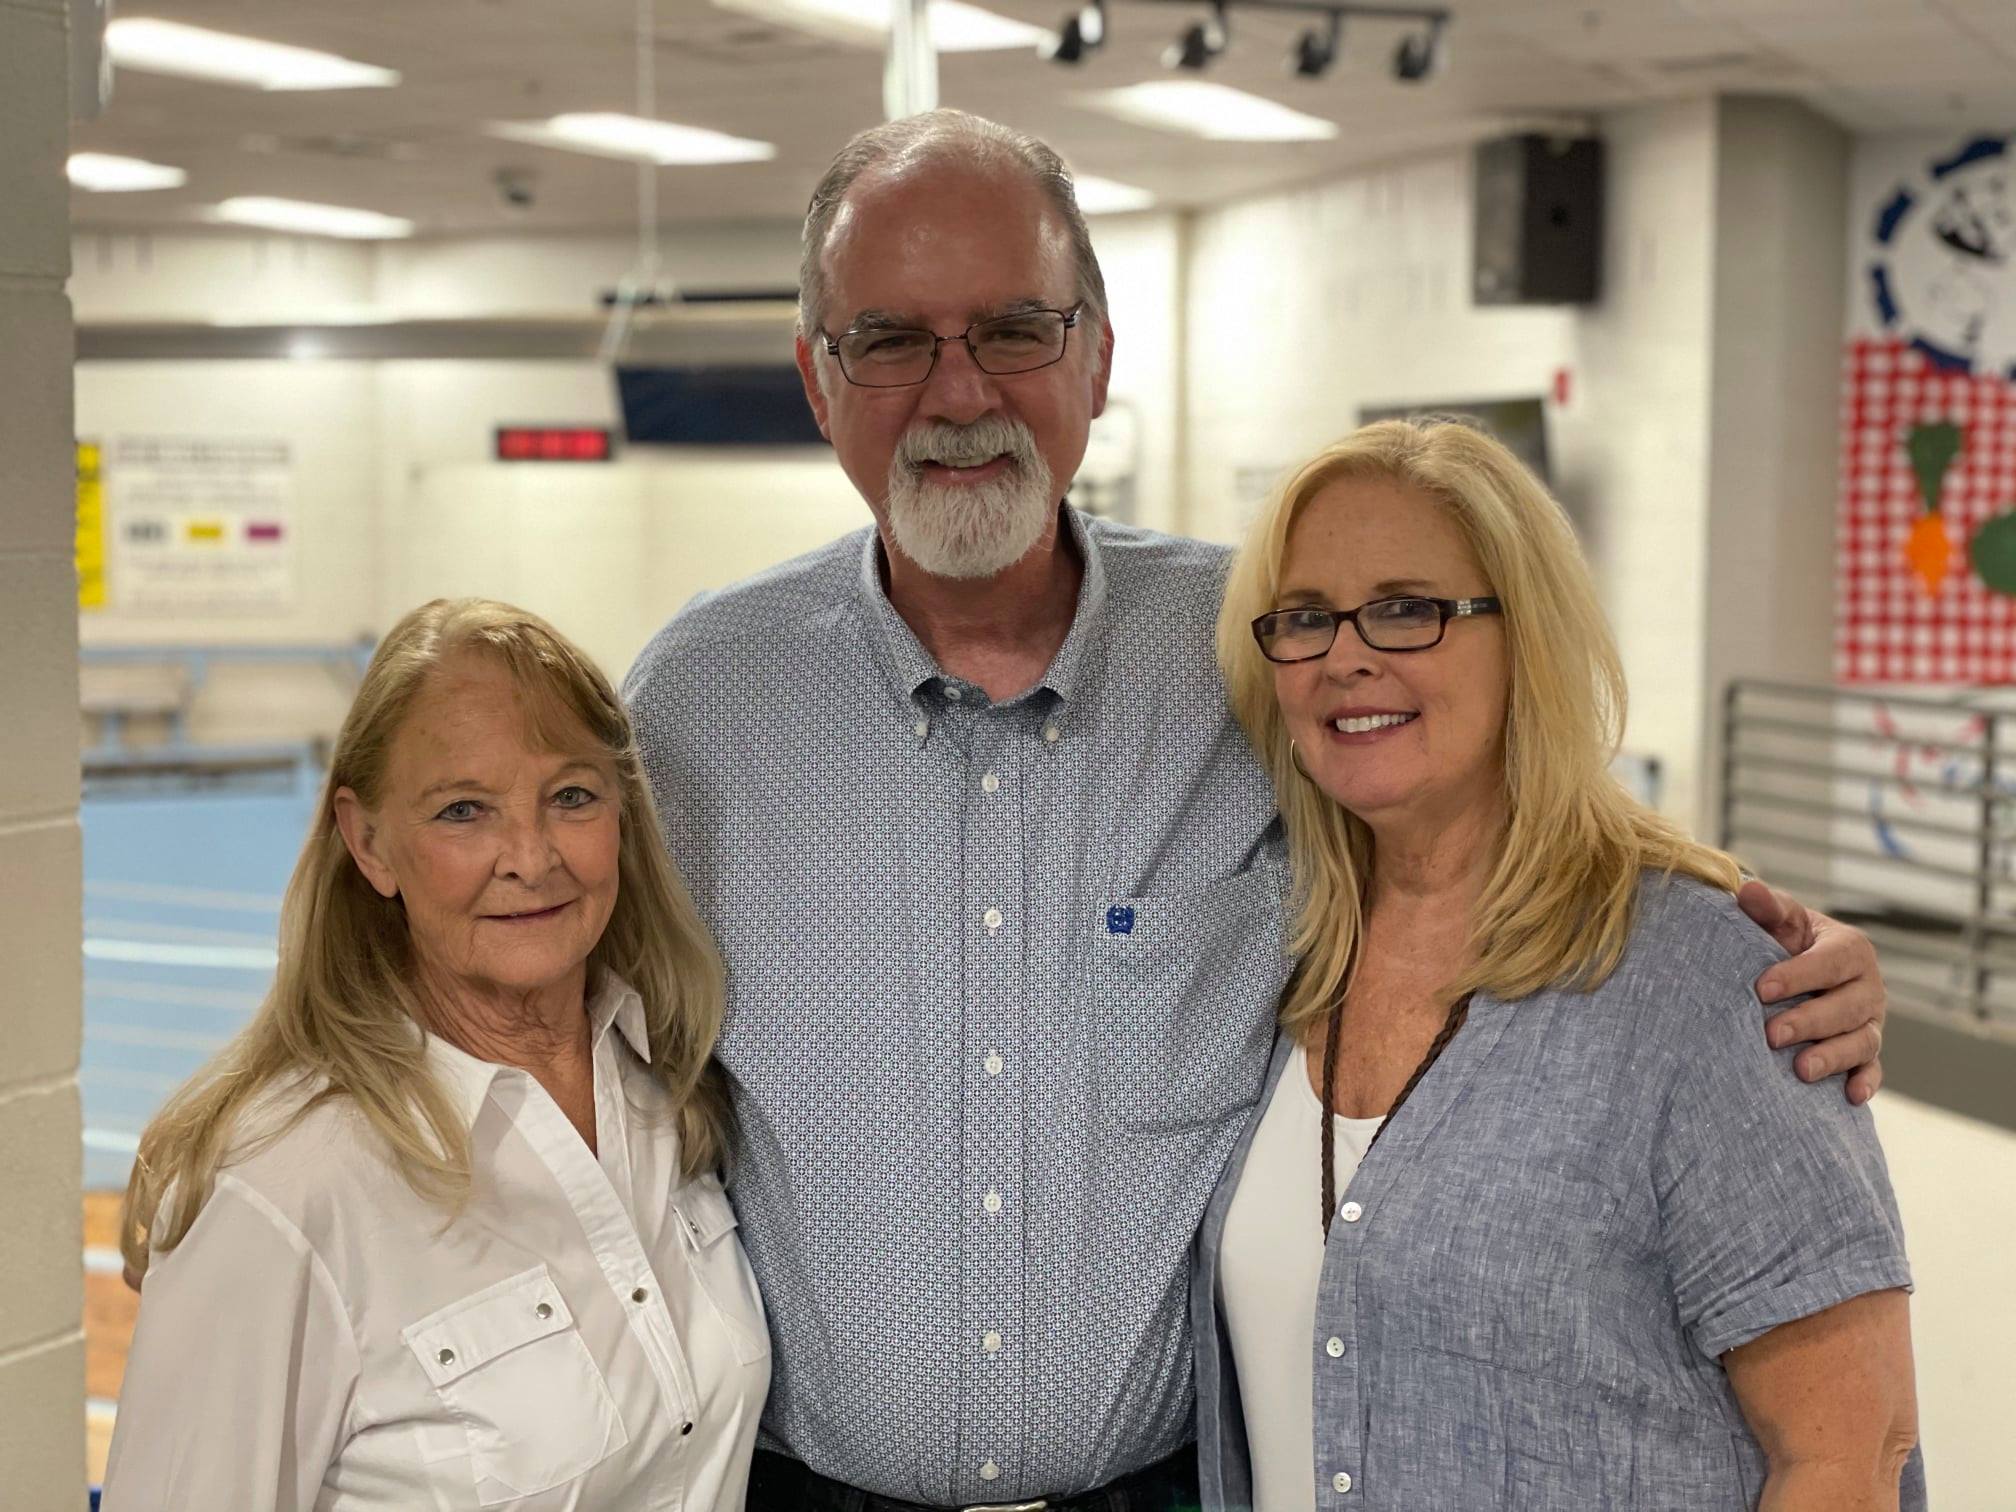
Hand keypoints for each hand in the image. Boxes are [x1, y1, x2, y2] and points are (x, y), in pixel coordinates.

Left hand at [1737, 881, 1885, 1104]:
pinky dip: (1866, 1082)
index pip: (1831, 962)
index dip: (1799, 975)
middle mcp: (1867, 986)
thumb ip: (1768, 907)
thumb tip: (1748, 890)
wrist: (1795, 968)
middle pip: (1849, 1007)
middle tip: (1771, 1035)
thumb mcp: (1780, 921)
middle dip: (1810, 1021)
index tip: (1761, 988)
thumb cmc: (1785, 941)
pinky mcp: (1867, 1051)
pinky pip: (1873, 1069)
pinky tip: (1850, 1097)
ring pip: (1862, 1041)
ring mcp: (1870, 1021)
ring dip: (1834, 1056)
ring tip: (1801, 1069)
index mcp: (1849, 949)